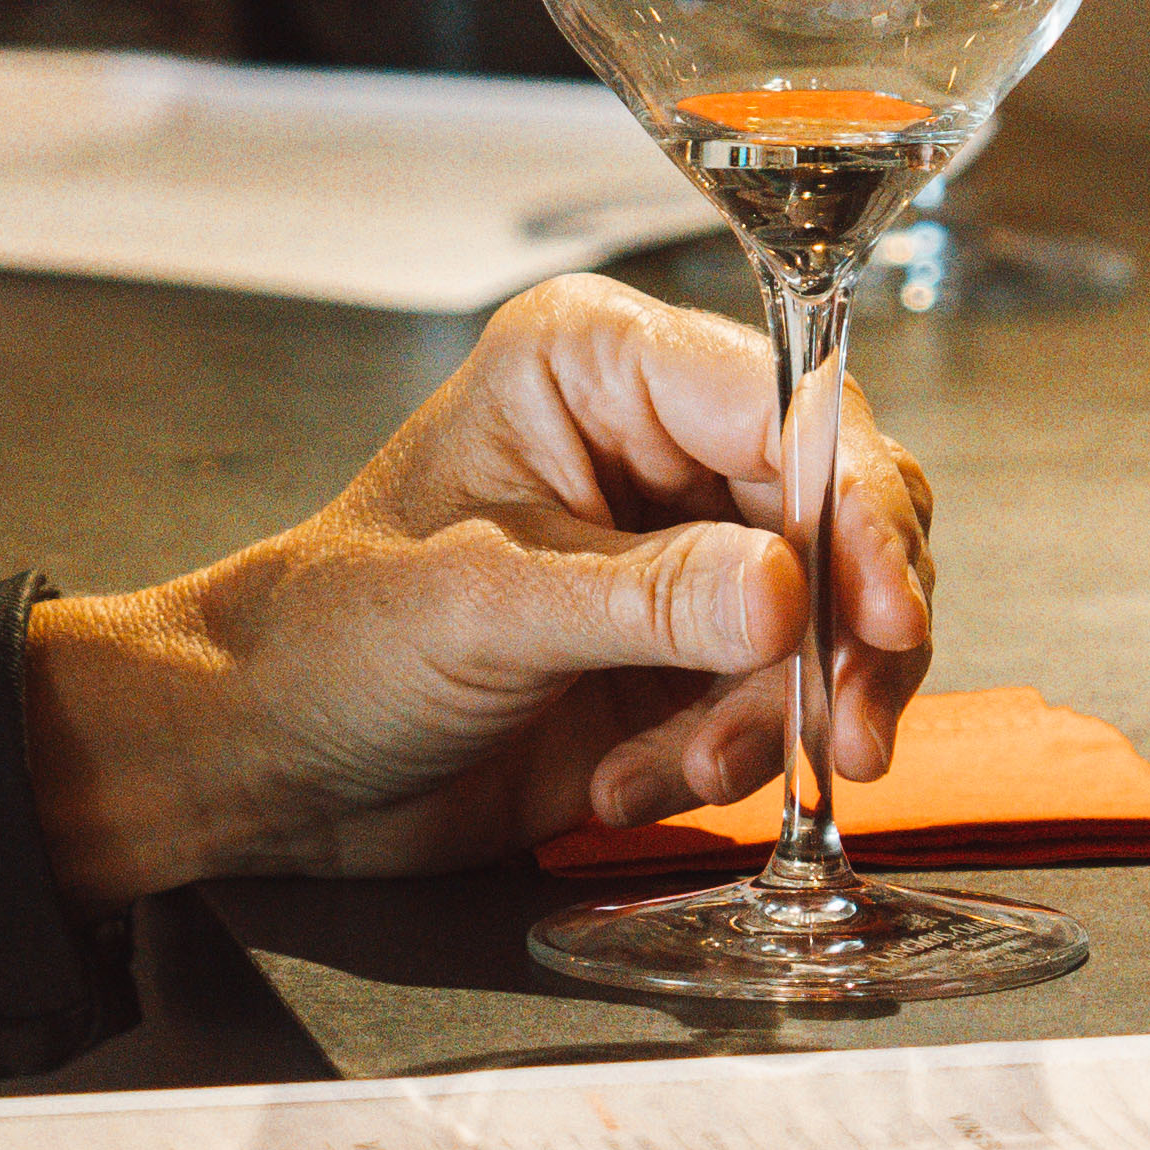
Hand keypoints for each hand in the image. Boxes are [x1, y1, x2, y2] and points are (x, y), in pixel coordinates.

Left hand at [16, 275, 938, 899]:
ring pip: (829, 616)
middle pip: (841, 508)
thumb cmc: (327, 640)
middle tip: (846, 731)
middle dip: (847, 634)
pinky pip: (780, 699)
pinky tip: (629, 783)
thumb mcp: (483, 607)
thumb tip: (786, 595)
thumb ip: (644, 599)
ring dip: (775, 716)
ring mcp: (684, 549)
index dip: (855, 508)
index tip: (882, 611)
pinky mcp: (689, 651)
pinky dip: (728, 757)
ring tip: (682, 772)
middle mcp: (660, 441)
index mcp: (599, 367)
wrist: (267, 760)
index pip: (787, 404)